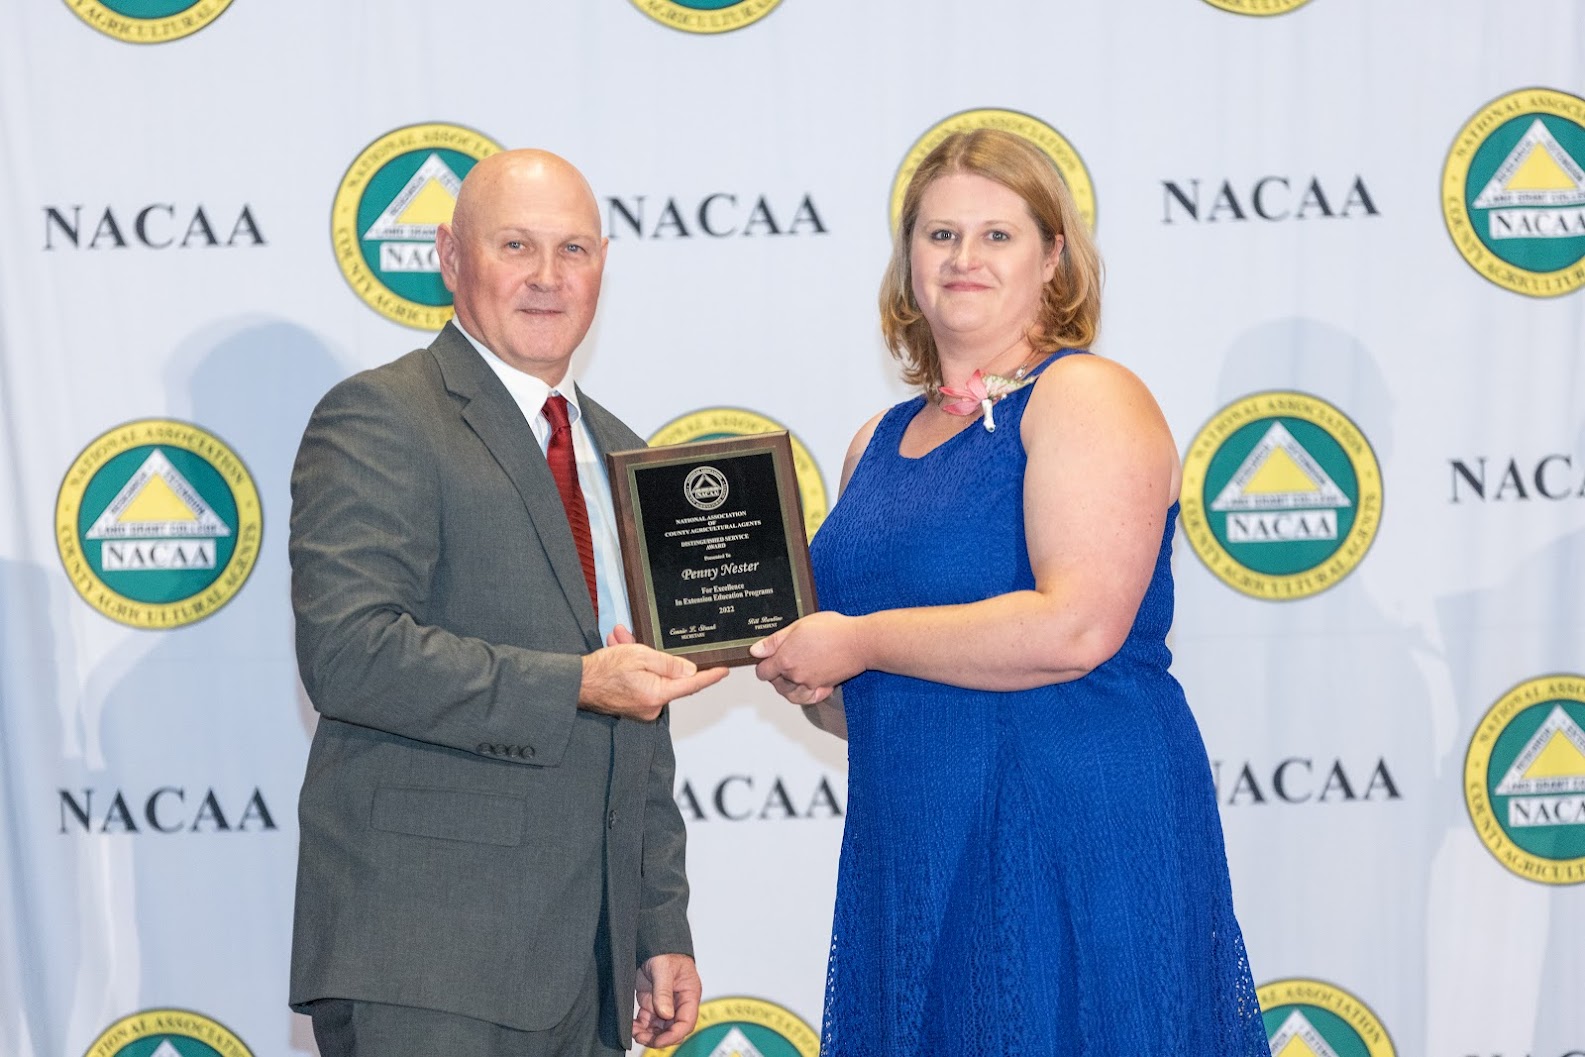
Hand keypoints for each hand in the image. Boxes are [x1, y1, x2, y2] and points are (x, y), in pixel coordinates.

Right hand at [581, 626, 726, 719]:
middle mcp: (652, 706)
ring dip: (639, 658)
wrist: (575, 684)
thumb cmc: (603, 670)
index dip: (710, 676)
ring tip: (621, 642)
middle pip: (668, 677)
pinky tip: (620, 651)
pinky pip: (640, 682)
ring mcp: (641, 707)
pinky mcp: (632, 705)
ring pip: (651, 676)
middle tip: (637, 641)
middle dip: (656, 656)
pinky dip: (633, 667)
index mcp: (657, 694)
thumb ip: (669, 663)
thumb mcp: (641, 656)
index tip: (723, 670)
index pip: (692, 684)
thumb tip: (690, 670)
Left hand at [632, 953, 700, 1047]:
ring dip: (648, 1034)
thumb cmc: (664, 951)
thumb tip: (666, 1014)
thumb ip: (664, 991)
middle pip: (673, 1029)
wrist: (652, 943)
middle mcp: (678, 1002)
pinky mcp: (652, 1003)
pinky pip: (648, 1022)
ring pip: (660, 1029)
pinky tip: (632, 1026)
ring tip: (635, 1032)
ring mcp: (665, 1004)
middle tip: (643, 1037)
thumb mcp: (664, 968)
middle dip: (659, 1038)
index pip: (687, 1022)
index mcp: (689, 994)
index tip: (659, 1041)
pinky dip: (640, 1027)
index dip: (674, 1035)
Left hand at [750, 612, 862, 704]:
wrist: (859, 641)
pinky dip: (803, 695)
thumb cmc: (833, 630)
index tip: (769, 658)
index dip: (763, 664)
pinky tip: (805, 685)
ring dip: (787, 686)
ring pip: (789, 694)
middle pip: (775, 683)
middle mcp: (795, 675)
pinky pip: (807, 699)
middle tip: (785, 659)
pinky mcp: (823, 688)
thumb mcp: (798, 626)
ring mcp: (809, 684)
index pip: (762, 671)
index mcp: (785, 659)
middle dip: (776, 673)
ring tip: (793, 673)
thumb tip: (756, 651)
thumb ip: (774, 641)